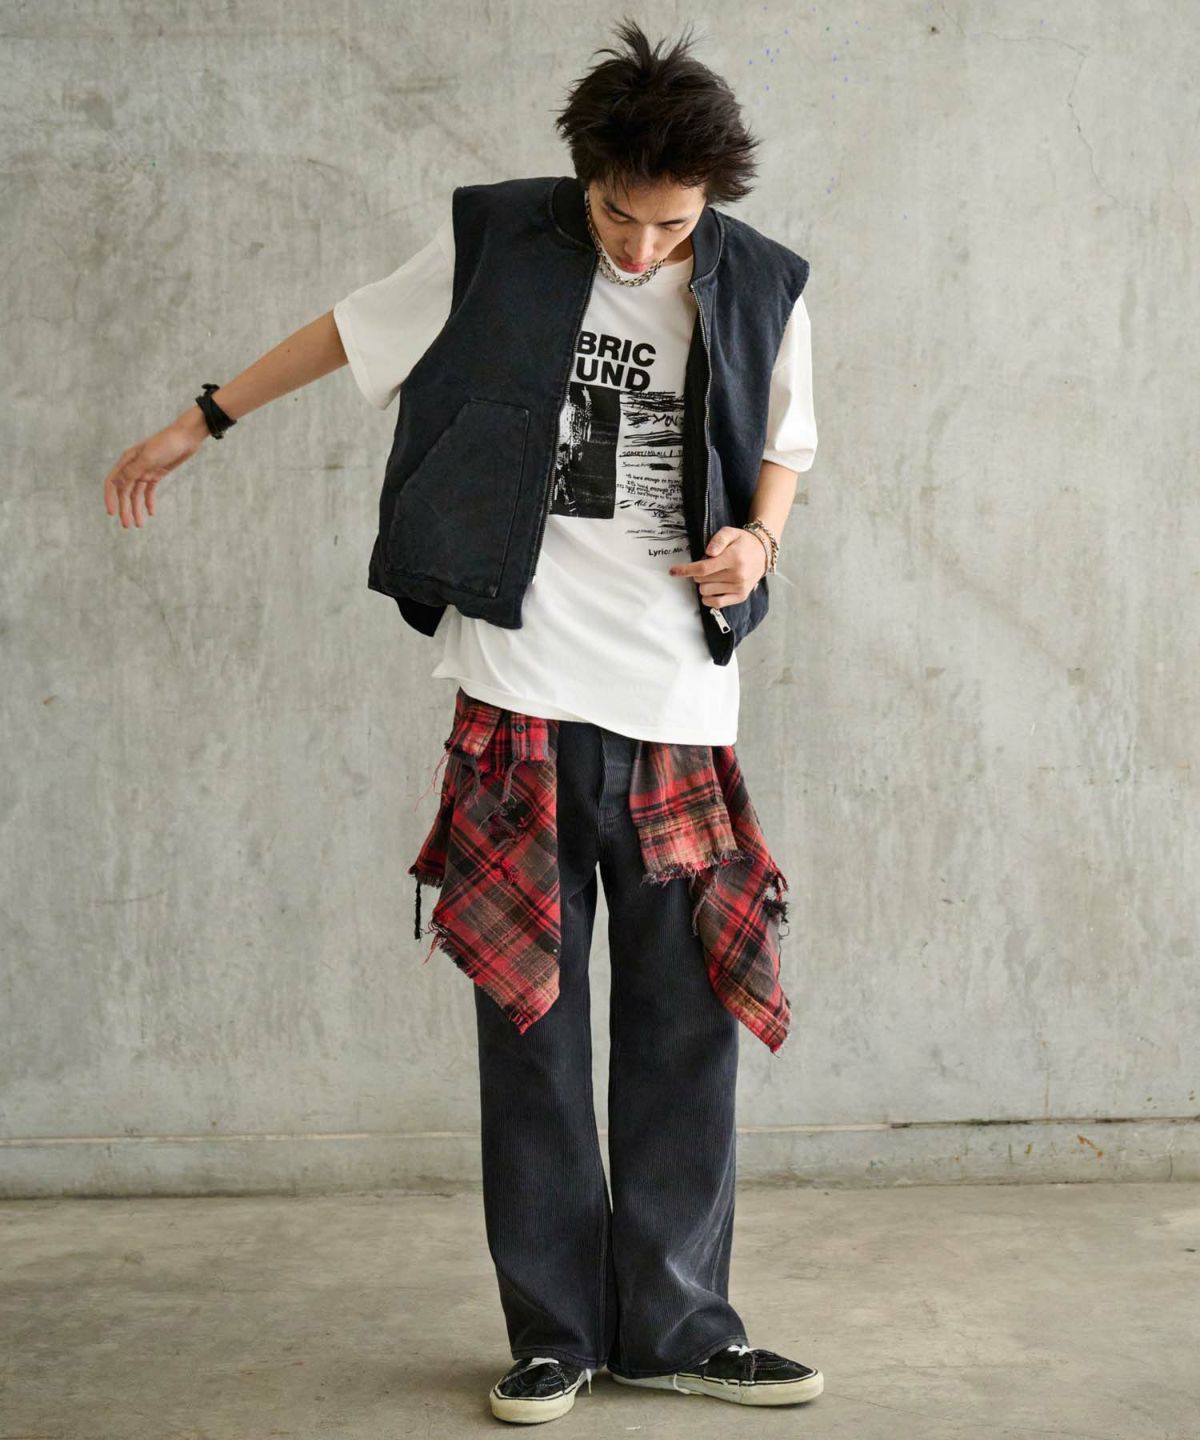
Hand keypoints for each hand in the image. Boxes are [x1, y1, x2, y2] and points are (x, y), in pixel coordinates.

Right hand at [103, 408, 208, 528]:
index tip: (111, 513)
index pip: (112, 482)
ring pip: (137, 494)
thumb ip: (134, 471)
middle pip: (125, 492)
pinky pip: (149, 491)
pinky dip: (149, 501)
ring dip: (136, 509)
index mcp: (127, 461)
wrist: (187, 437)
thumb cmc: (167, 443)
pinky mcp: (157, 474)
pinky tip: (151, 513)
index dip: (110, 498)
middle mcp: (133, 466)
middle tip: (127, 526)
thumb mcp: (149, 457)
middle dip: (125, 509)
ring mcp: (145, 471)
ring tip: (139, 525)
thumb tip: (119, 485)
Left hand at [668, 526, 767, 611]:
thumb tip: (707, 553)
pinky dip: (709, 598)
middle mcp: (738, 575)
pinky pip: (716, 603)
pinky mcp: (741, 597)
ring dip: (704, 584)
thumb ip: (717, 540)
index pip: (703, 568)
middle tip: (709, 565)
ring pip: (706, 591)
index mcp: (734, 558)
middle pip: (702, 580)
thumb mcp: (730, 532)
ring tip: (714, 574)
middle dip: (698, 573)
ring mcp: (739, 588)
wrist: (763, 553)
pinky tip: (711, 588)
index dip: (686, 570)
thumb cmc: (742, 542)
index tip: (673, 571)